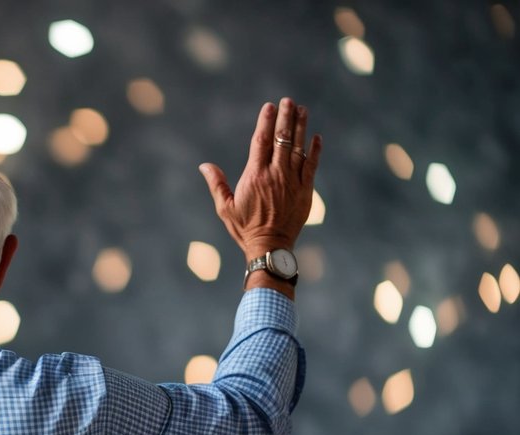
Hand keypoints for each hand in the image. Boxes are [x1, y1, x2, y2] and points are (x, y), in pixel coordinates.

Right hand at [199, 98, 320, 260]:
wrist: (270, 246)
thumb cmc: (244, 229)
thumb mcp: (224, 208)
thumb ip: (216, 184)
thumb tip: (205, 166)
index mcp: (255, 176)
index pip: (262, 141)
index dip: (266, 122)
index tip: (269, 107)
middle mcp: (276, 175)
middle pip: (283, 139)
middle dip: (286, 117)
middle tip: (289, 101)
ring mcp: (292, 181)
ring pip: (299, 148)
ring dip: (301, 127)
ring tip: (303, 110)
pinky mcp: (305, 190)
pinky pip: (312, 165)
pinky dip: (315, 150)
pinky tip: (316, 137)